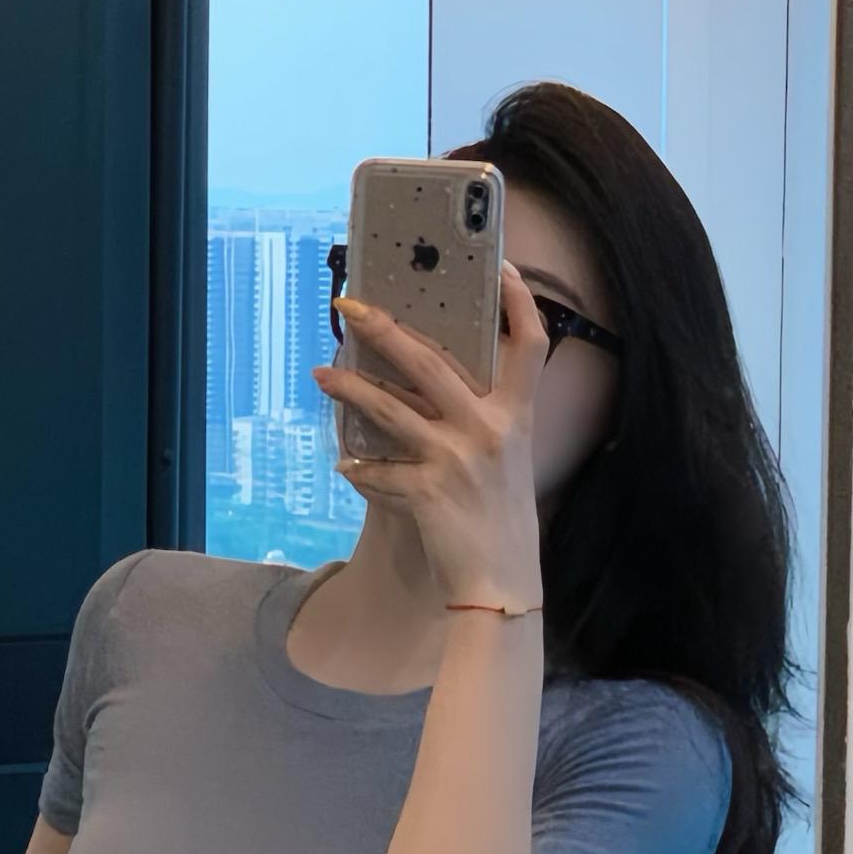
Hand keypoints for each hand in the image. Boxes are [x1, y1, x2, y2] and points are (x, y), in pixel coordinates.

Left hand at [312, 263, 548, 606]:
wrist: (499, 587)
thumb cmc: (503, 523)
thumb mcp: (509, 462)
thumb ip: (484, 423)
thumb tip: (432, 389)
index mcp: (517, 417)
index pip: (530, 346)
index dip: (519, 302)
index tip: (499, 267)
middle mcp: (490, 430)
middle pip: (430, 361)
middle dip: (383, 327)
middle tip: (348, 306)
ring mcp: (456, 459)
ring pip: (389, 407)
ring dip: (350, 387)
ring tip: (322, 373)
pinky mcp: (426, 491)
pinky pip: (378, 470)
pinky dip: (362, 470)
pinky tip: (349, 469)